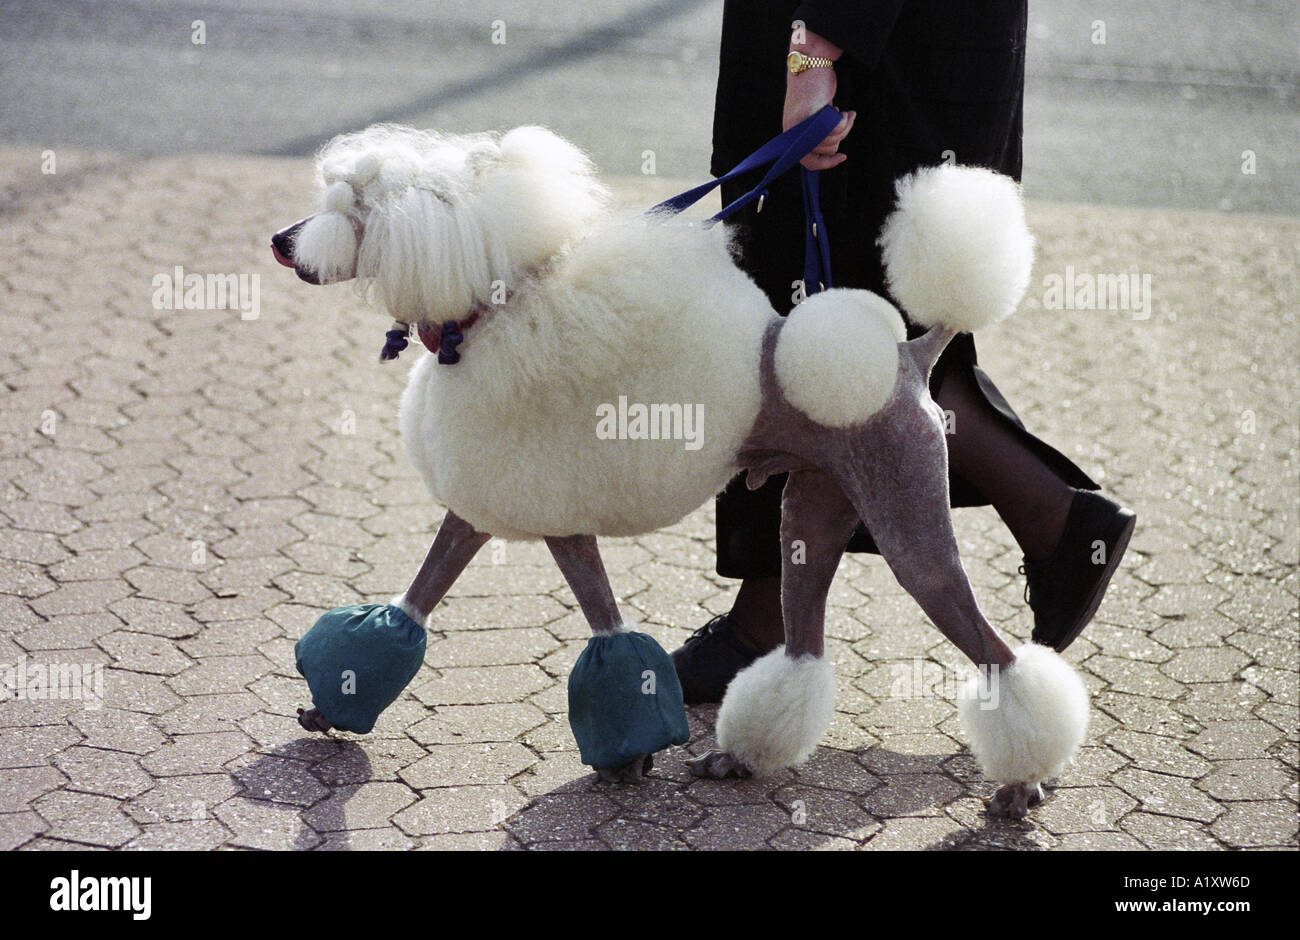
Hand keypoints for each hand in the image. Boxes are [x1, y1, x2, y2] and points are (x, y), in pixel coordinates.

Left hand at [783, 32, 855, 169]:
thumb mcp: (815, 116)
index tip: (842, 157)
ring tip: (845, 114)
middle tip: (844, 121)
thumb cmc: (815, 88)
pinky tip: (844, 109)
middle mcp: (793, 133)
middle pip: (826, 150)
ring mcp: (801, 125)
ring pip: (832, 140)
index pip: (808, 162)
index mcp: (792, 135)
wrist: (810, 63)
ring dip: (844, 127)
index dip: (826, 163)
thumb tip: (833, 149)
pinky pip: (836, 128)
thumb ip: (818, 133)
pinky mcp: (810, 116)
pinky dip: (844, 120)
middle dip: (840, 137)